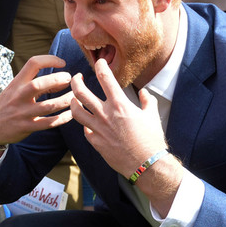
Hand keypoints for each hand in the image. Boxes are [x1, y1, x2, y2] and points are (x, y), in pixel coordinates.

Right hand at [0, 55, 72, 160]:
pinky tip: (71, 114)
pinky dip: (63, 118)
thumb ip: (36, 83)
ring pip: (48, 106)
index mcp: (16, 83)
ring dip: (65, 100)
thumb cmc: (7, 104)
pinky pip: (48, 123)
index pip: (33, 64)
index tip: (62, 63)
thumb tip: (61, 80)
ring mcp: (22, 113)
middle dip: (58, 80)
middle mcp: (18, 96)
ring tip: (75, 96)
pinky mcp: (27, 127)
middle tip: (70, 79)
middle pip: (39, 84)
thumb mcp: (15, 89)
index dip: (50, 60)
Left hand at [69, 59, 166, 177]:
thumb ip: (147, 100)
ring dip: (72, 102)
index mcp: (120, 104)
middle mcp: (105, 114)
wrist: (146, 164)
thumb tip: (144, 92)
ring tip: (74, 98)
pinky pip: (84, 129)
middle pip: (80, 92)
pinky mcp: (94, 141)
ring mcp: (97, 128)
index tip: (99, 62)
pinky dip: (85, 123)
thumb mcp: (152, 115)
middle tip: (76, 77)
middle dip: (75, 81)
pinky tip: (87, 122)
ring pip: (75, 110)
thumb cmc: (152, 139)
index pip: (105, 77)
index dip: (100, 66)